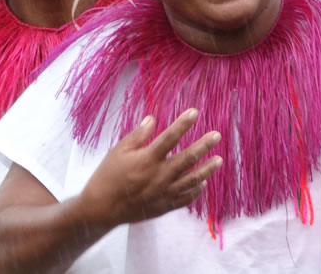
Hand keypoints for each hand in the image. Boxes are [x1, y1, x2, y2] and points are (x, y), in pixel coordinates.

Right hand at [79, 108, 221, 227]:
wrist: (101, 209)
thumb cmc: (108, 176)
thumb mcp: (118, 151)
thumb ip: (137, 135)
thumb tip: (152, 119)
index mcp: (147, 159)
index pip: (170, 138)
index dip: (183, 124)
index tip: (195, 112)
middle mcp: (159, 175)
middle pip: (187, 158)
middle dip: (204, 145)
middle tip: (216, 135)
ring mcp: (163, 192)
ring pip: (191, 179)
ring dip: (207, 169)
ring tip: (219, 160)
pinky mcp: (164, 206)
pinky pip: (185, 199)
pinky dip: (196, 191)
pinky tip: (202, 183)